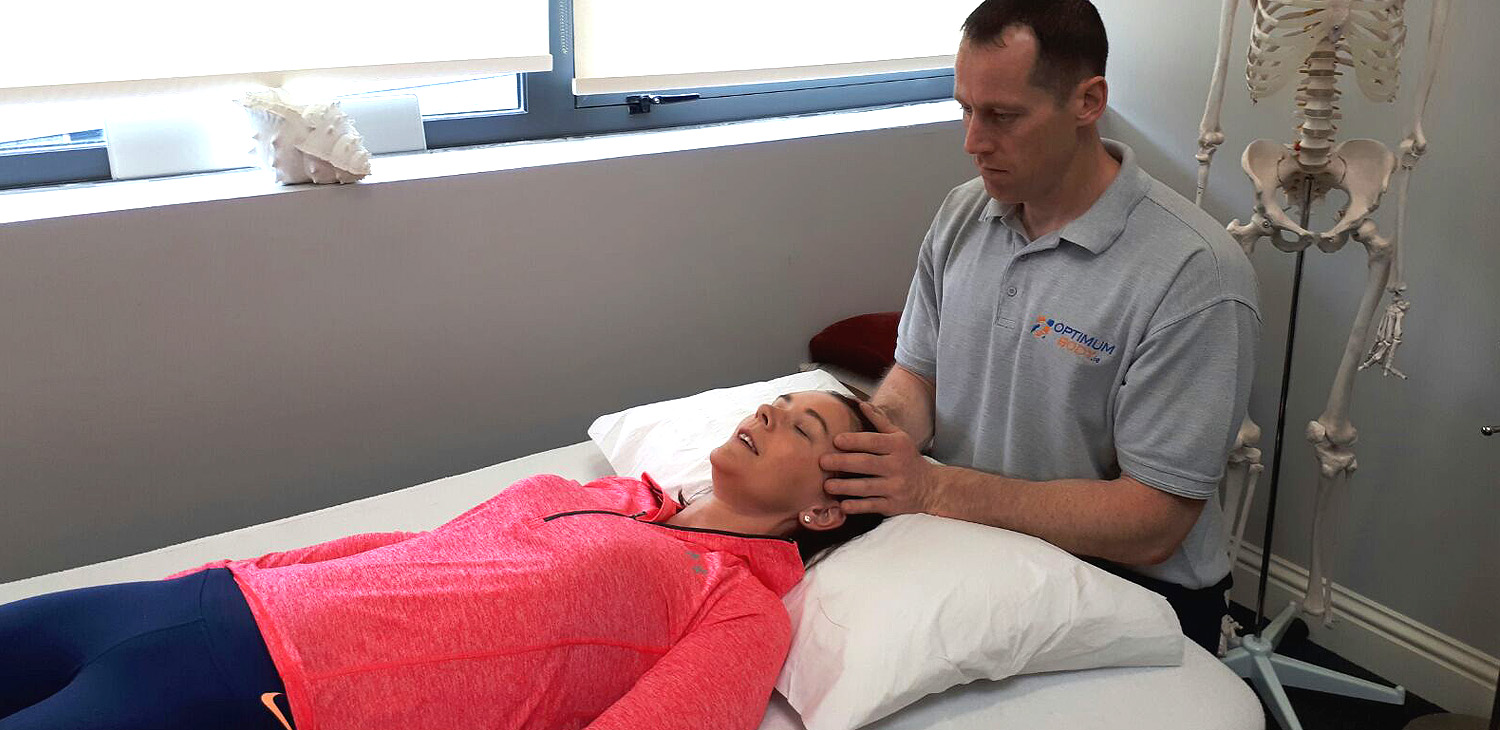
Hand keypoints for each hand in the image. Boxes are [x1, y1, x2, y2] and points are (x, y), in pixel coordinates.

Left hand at [820, 401, 941, 515]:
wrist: (930, 487)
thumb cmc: (907, 457)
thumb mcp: (899, 436)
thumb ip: (879, 420)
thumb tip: (861, 404)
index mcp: (897, 446)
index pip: (873, 441)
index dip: (854, 441)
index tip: (835, 440)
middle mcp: (897, 466)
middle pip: (866, 464)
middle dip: (843, 463)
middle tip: (822, 462)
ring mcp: (895, 487)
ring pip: (867, 487)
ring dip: (845, 487)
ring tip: (827, 485)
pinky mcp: (892, 505)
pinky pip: (872, 506)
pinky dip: (857, 507)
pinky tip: (843, 505)